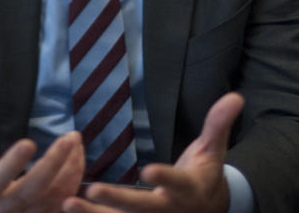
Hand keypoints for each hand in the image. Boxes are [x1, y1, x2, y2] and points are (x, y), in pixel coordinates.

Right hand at [0, 102, 84, 212]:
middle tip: (69, 138)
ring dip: (68, 170)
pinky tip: (78, 155)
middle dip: (52, 166)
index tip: (29, 141)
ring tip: (75, 140)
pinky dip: (72, 179)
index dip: (12, 164)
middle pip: (29, 192)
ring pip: (49, 199)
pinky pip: (58, 202)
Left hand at [61, 92, 244, 212]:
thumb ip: (218, 124)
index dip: (163, 177)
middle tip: (94, 190)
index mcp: (186, 189)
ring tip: (67, 203)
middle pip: (141, 208)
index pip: (175, 182)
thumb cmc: (203, 176)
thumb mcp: (213, 150)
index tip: (148, 170)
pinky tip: (62, 208)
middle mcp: (167, 210)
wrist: (205, 212)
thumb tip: (236, 96)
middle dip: (117, 200)